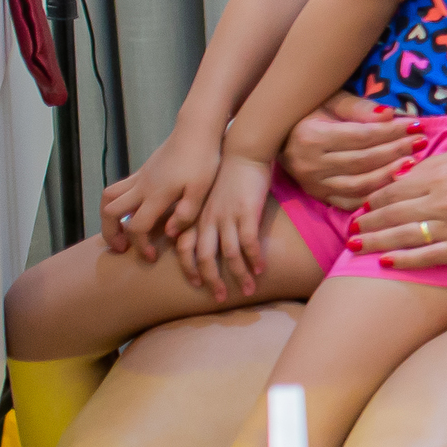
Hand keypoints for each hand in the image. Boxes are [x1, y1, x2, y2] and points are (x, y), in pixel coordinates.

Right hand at [99, 121, 222, 260]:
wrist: (197, 129)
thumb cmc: (203, 159)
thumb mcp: (202, 188)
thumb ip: (187, 213)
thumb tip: (170, 233)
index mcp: (157, 194)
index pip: (136, 227)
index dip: (139, 246)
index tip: (150, 257)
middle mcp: (142, 186)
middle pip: (110, 212)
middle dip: (111, 234)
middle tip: (122, 248)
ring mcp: (140, 177)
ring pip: (108, 197)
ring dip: (108, 217)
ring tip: (121, 232)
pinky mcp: (142, 171)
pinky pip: (118, 188)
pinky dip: (117, 203)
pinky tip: (132, 211)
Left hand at [178, 153, 273, 301]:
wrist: (243, 149)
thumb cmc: (227, 171)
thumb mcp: (208, 194)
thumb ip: (205, 214)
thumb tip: (207, 234)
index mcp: (197, 215)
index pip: (185, 249)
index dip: (189, 269)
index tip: (197, 284)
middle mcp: (208, 219)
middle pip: (204, 258)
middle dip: (212, 281)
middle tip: (220, 297)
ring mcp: (227, 216)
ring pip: (229, 255)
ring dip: (238, 275)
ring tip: (248, 290)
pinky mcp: (246, 212)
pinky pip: (249, 242)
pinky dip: (254, 258)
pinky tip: (261, 268)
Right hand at [278, 94, 421, 207]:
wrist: (280, 137)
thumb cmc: (311, 113)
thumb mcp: (331, 101)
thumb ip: (358, 108)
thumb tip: (389, 115)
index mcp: (312, 136)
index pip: (362, 136)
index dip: (391, 132)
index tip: (416, 125)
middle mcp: (310, 164)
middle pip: (363, 161)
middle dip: (396, 151)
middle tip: (421, 142)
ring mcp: (314, 185)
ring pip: (360, 185)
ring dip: (390, 175)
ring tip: (414, 163)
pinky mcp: (318, 197)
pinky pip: (350, 202)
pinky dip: (374, 197)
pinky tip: (394, 186)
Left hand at [349, 142, 446, 269]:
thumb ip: (436, 162)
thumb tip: (407, 172)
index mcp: (442, 174)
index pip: (396, 188)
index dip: (376, 198)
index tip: (363, 204)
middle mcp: (443, 201)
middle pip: (393, 214)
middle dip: (368, 222)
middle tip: (351, 228)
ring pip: (404, 237)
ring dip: (376, 242)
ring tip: (357, 246)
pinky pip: (428, 257)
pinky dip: (404, 260)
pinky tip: (386, 261)